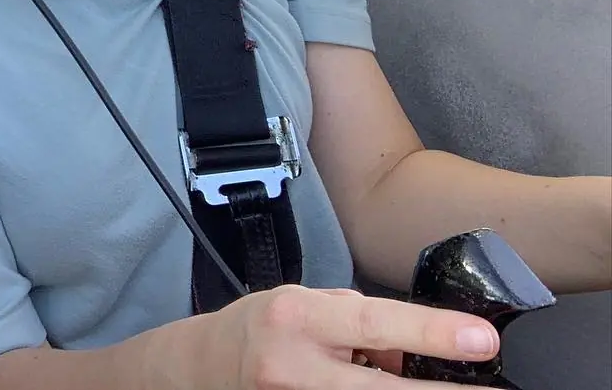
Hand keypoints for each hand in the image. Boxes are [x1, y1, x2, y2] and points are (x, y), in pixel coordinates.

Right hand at [200, 285, 499, 387]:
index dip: (431, 333)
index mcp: (297, 319)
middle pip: (383, 389)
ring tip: (437, 383)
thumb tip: (419, 351)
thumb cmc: (262, 328)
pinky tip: (382, 386)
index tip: (481, 340)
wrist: (205, 367)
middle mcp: (294, 367)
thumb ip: (361, 323)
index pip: (374, 324)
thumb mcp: (307, 305)